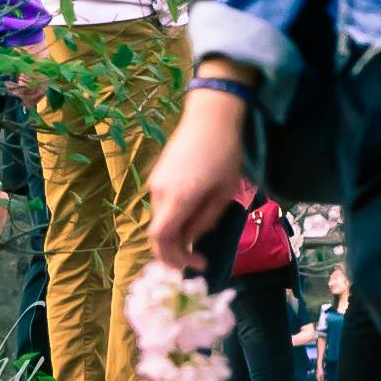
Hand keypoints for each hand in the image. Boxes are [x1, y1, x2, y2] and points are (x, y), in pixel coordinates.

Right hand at [147, 86, 250, 274]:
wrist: (210, 116)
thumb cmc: (225, 152)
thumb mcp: (224, 190)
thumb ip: (206, 219)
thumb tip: (191, 239)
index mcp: (178, 198)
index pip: (160, 239)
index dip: (173, 258)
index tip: (195, 264)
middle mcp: (159, 192)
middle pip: (159, 232)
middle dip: (176, 250)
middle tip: (198, 257)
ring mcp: (155, 182)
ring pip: (161, 218)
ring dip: (177, 231)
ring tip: (202, 228)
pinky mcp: (157, 175)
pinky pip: (162, 204)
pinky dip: (175, 216)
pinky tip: (194, 210)